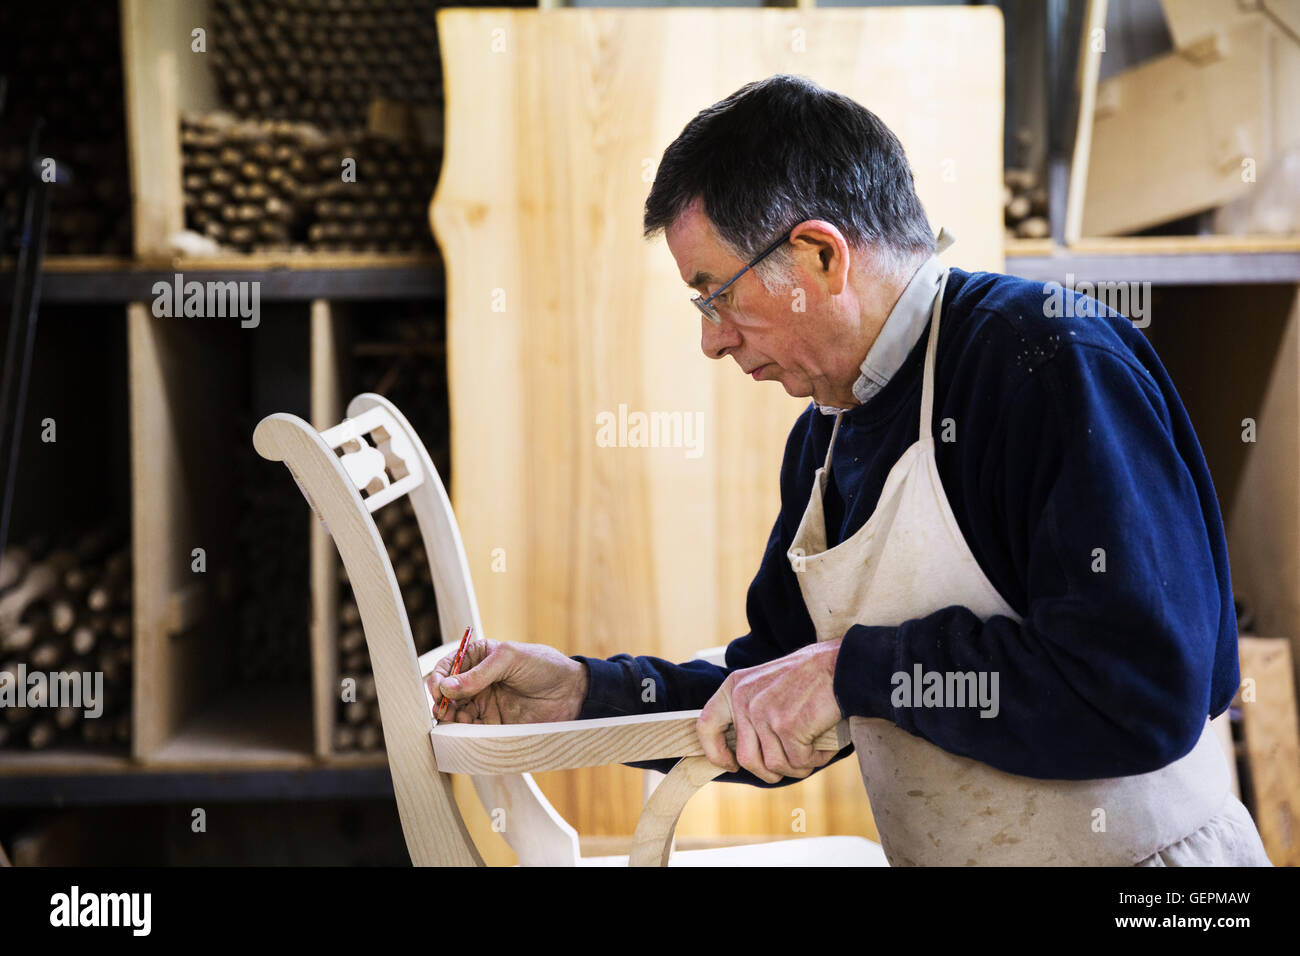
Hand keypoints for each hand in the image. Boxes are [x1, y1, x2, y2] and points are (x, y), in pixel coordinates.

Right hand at [423, 637, 589, 723]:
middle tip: (444, 711)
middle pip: (447, 693)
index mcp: (479, 657)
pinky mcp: (494, 723)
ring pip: (456, 713)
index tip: (439, 692)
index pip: (447, 667)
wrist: (572, 692)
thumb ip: (478, 674)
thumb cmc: (543, 665)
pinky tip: (468, 731)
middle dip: (441, 702)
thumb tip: (447, 687)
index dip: (438, 679)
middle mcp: (478, 681)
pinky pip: (472, 730)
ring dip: (451, 719)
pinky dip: (465, 733)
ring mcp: (485, 702)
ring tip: (457, 721)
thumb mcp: (509, 659)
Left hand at [697, 640, 843, 783]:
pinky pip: (798, 762)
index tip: (731, 765)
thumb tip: (741, 753)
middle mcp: (744, 699)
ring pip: (774, 765)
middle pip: (746, 759)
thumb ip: (750, 709)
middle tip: (789, 767)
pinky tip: (823, 747)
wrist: (842, 665)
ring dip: (797, 767)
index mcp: (734, 687)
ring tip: (812, 753)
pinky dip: (814, 760)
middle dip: (769, 772)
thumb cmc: (810, 676)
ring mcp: (764, 713)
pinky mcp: (787, 726)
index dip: (716, 753)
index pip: (706, 726)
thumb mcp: (766, 683)